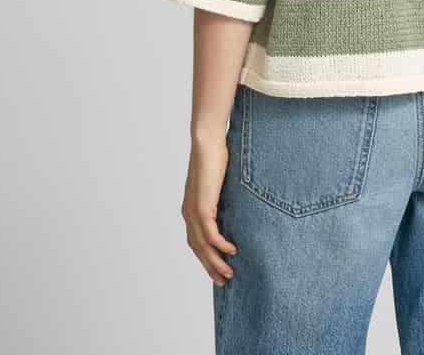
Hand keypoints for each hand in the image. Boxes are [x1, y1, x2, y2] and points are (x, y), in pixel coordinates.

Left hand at [181, 137, 237, 285]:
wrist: (206, 142)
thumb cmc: (214, 156)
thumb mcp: (218, 182)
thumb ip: (221, 197)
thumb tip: (235, 205)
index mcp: (190, 208)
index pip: (196, 241)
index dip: (206, 257)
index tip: (218, 268)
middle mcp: (188, 213)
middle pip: (197, 249)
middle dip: (210, 267)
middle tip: (223, 280)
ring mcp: (194, 211)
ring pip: (203, 246)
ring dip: (215, 262)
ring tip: (229, 273)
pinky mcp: (202, 207)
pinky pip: (210, 234)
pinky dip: (220, 245)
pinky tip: (232, 251)